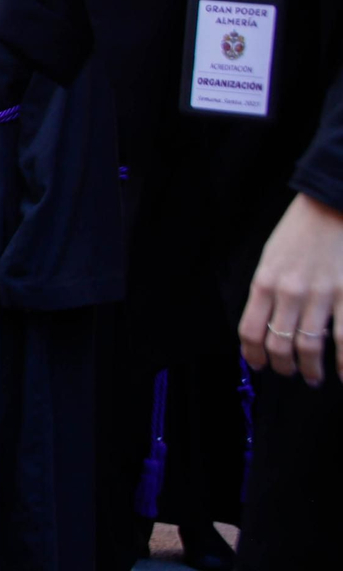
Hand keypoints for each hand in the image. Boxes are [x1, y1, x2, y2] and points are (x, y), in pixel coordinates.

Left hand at [238, 193, 342, 386]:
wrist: (330, 207)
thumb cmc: (299, 233)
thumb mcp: (271, 258)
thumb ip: (267, 291)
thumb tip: (265, 325)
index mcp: (265, 281)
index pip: (250, 330)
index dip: (253, 355)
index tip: (259, 365)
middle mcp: (289, 292)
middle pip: (279, 344)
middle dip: (282, 366)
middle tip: (289, 373)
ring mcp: (321, 295)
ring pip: (309, 347)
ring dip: (310, 370)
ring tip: (313, 377)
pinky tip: (342, 372)